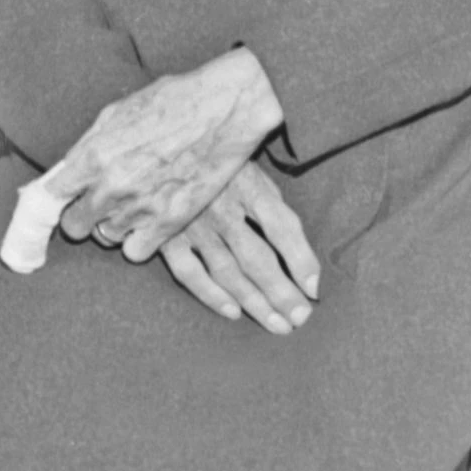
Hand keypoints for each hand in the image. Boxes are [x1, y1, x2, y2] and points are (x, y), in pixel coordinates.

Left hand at [46, 49, 285, 257]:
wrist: (224, 109)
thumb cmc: (172, 102)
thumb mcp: (118, 112)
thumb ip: (89, 145)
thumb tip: (68, 168)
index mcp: (94, 155)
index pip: (51, 195)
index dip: (54, 200)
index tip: (60, 202)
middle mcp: (111, 186)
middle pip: (74, 226)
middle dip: (81, 216)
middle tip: (97, 205)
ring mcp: (140, 208)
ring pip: (105, 237)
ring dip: (113, 226)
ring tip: (133, 206)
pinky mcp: (169, 223)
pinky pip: (135, 253)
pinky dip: (138, 242)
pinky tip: (148, 223)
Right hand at [147, 160, 319, 333]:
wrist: (156, 145)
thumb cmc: (213, 157)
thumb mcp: (246, 162)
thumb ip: (267, 199)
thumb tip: (293, 241)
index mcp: (246, 184)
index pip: (281, 227)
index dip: (301, 259)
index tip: (314, 288)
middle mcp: (221, 207)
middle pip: (257, 259)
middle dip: (282, 293)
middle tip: (301, 318)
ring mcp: (191, 224)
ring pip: (228, 272)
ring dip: (255, 303)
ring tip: (278, 325)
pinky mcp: (165, 236)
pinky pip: (189, 272)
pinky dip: (210, 295)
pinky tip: (232, 312)